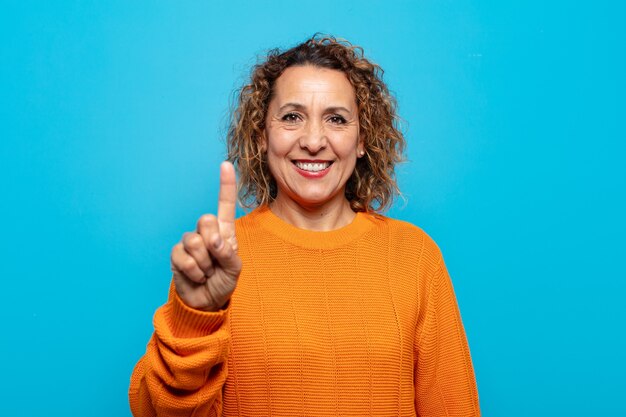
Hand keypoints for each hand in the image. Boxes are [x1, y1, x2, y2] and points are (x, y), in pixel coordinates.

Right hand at [170, 161, 241, 310]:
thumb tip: (214, 240)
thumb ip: (227, 253)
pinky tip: (196, 276)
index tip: (225, 164)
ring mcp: (189, 242)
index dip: (225, 185)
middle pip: (206, 220)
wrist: (206, 302)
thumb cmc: (223, 282)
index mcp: (224, 232)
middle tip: (216, 261)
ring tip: (207, 272)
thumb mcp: (234, 269)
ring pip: (194, 241)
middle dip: (213, 243)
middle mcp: (206, 233)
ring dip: (204, 263)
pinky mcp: (176, 254)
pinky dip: (193, 271)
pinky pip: (182, 256)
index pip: (224, 205)